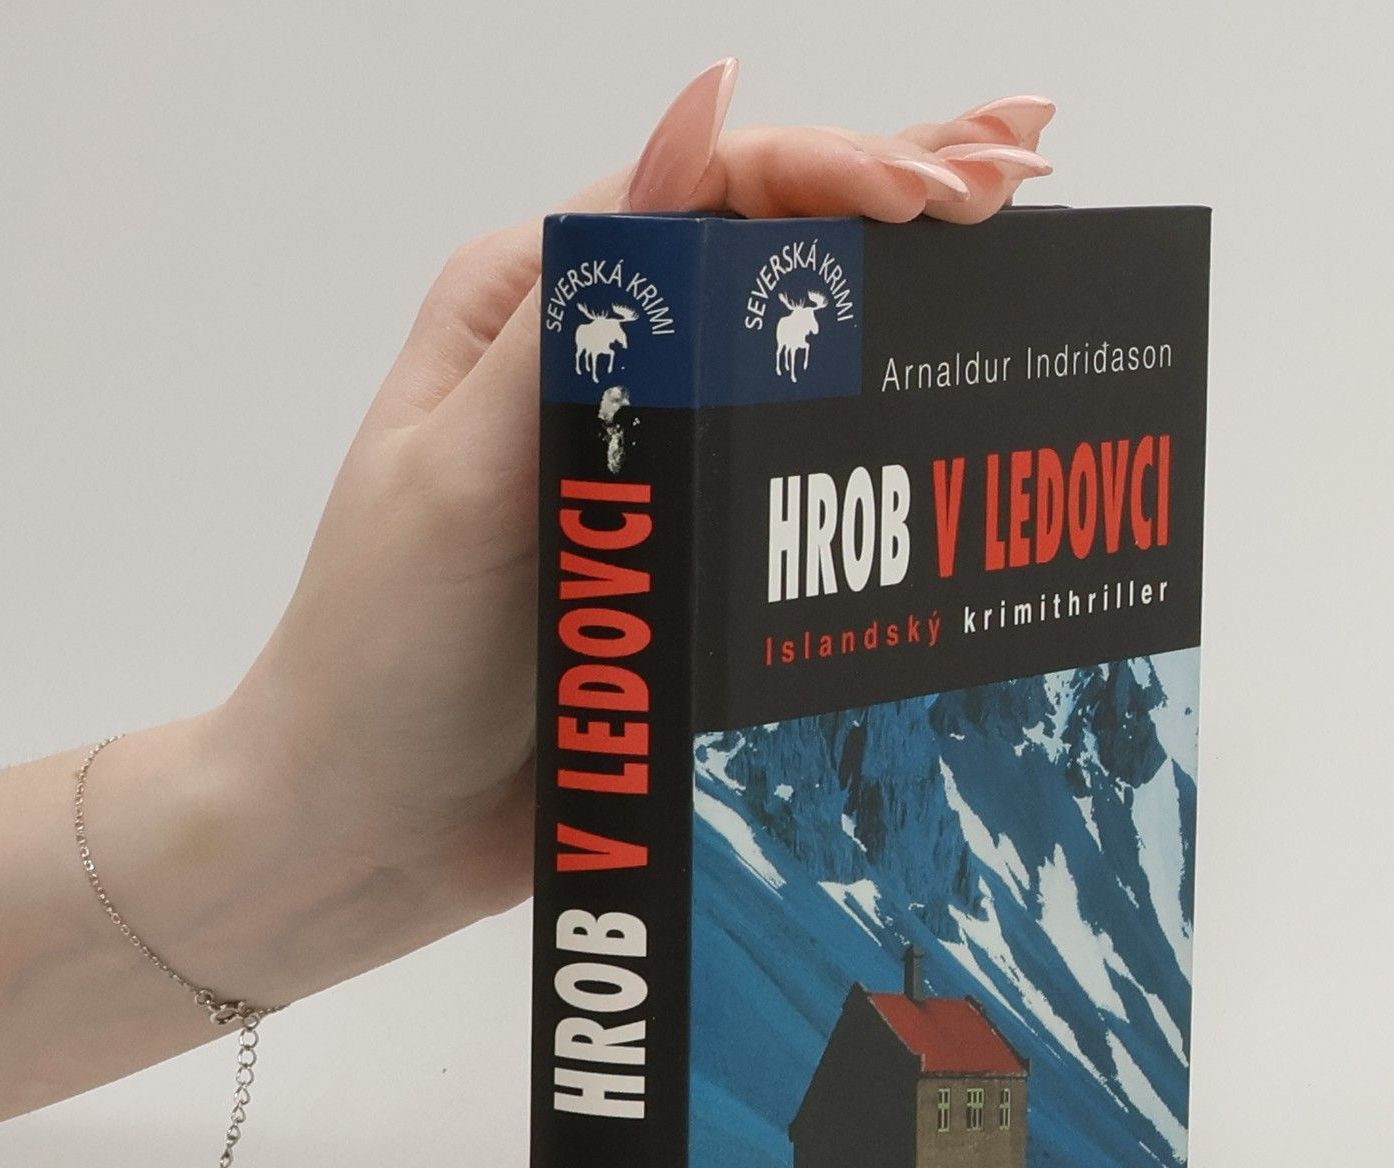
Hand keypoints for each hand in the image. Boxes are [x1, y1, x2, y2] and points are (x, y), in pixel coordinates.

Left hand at [211, 61, 1055, 998]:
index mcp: (541, 311)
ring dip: (909, 308)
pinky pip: (798, 491)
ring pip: (799, 366)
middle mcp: (607, 370)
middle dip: (901, 204)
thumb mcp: (466, 466)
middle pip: (772, 258)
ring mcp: (655, 469)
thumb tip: (704, 111)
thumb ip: (588, 308)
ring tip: (1020, 253)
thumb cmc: (382, 652)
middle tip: (1026, 171)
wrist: (367, 830)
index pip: (710, 197)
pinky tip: (957, 425)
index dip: (840, 174)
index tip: (947, 197)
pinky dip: (881, 451)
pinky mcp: (685, 564)